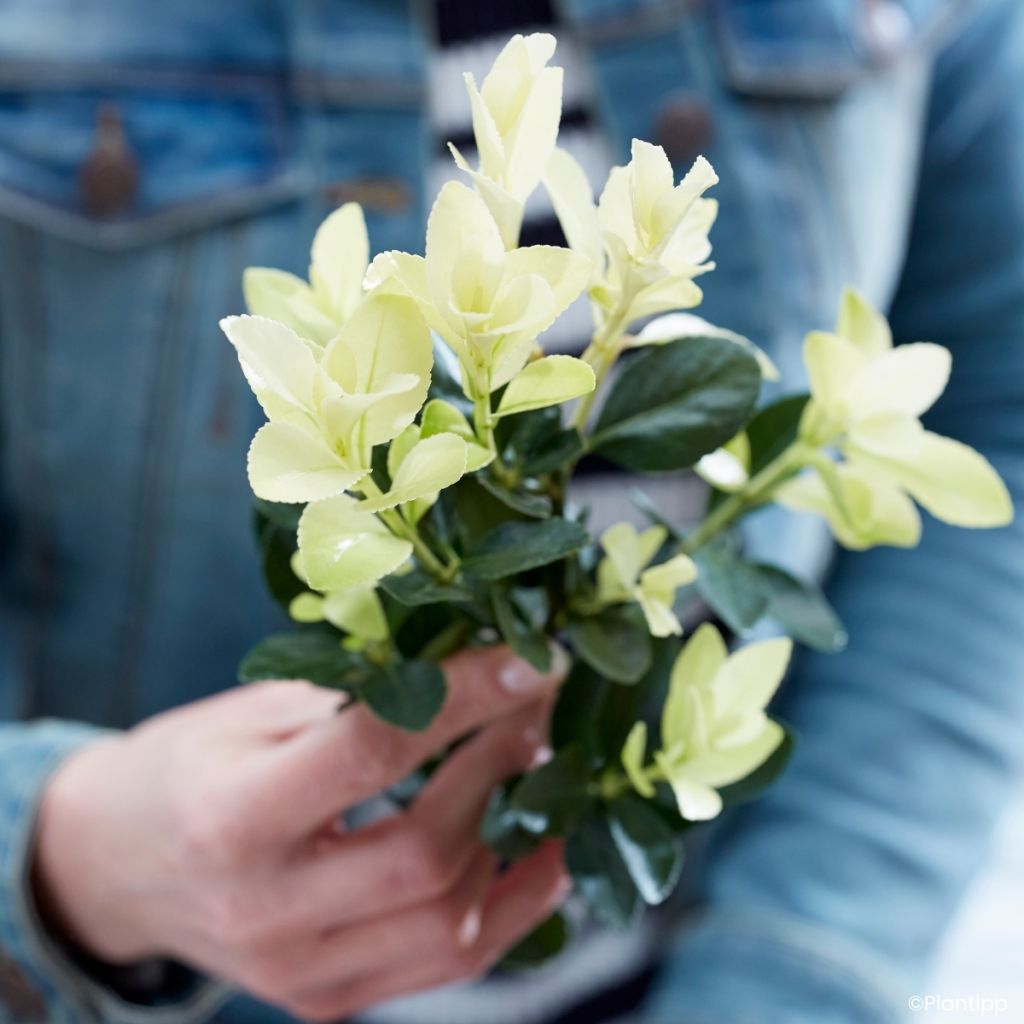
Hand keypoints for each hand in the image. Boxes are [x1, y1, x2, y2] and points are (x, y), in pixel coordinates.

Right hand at [32, 646, 567, 1020]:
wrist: (116, 868)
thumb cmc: (187, 767)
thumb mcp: (252, 711)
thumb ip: (353, 695)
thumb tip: (468, 660)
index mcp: (233, 817)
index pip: (374, 751)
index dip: (465, 698)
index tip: (530, 660)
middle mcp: (266, 910)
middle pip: (426, 852)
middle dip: (501, 766)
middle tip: (537, 708)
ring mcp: (298, 970)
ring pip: (450, 922)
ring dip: (516, 835)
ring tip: (541, 767)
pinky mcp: (326, 997)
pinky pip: (447, 966)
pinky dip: (512, 906)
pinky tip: (544, 850)